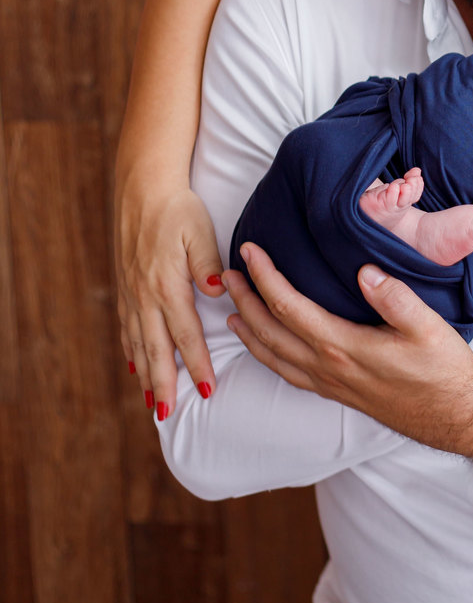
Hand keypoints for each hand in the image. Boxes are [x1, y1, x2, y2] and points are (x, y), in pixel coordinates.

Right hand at [115, 174, 222, 416]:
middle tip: (167, 414)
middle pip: (156, 349)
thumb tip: (216, 291)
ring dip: (145, 374)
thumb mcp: (200, 232)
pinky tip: (134, 365)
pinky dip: (131, 349)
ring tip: (150, 401)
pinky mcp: (125, 285)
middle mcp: (145, 295)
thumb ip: (208, 264)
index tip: (208, 391)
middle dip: (163, 384)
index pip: (185, 336)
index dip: (197, 365)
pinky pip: (127, 326)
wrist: (142, 188)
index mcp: (167, 286)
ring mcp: (132, 292)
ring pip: (138, 342)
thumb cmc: (178, 209)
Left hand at [223, 243, 472, 465]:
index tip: (249, 251)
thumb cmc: (444, 370)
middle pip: (270, 332)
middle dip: (245, 301)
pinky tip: (266, 349)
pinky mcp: (337, 394)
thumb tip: (364, 271)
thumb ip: (395, 298)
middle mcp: (327, 368)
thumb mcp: (427, 327)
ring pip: (273, 358)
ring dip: (248, 332)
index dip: (265, 277)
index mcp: (343, 347)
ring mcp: (330, 385)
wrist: (456, 416)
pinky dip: (267, 357)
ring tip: (232, 311)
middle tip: (225, 275)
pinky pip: (288, 374)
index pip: (288, 307)